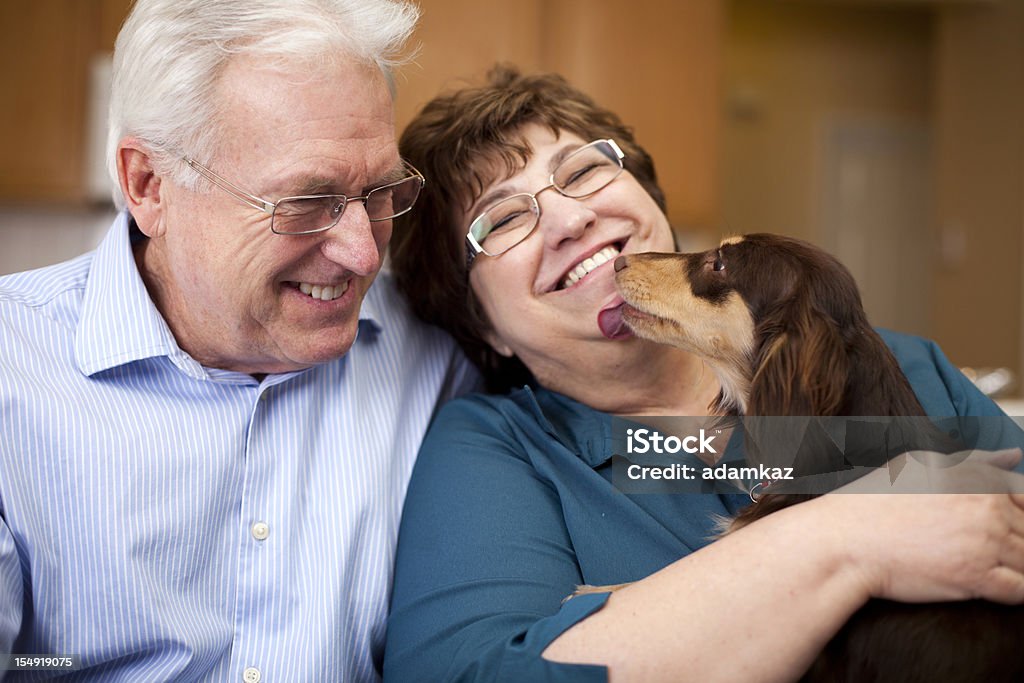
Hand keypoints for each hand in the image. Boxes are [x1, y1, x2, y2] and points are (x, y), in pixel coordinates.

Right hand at [822, 448, 1023, 604]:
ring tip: (985, 567)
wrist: (845, 540)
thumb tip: (1014, 455)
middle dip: (1017, 541)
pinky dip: (1014, 590)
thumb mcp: (921, 465)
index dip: (1015, 514)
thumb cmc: (874, 501)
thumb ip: (974, 460)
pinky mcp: (976, 578)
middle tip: (980, 548)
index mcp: (977, 479)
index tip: (993, 527)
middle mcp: (987, 508)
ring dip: (1015, 566)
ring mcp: (985, 543)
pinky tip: (991, 586)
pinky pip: (1020, 590)